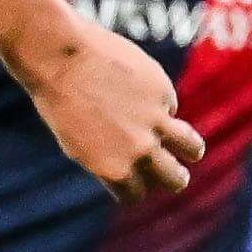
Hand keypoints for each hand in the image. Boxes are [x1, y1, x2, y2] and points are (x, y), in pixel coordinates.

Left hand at [19, 22, 204, 203]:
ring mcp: (155, 120)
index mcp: (113, 169)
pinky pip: (170, 104)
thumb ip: (108, 160)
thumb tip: (132, 166)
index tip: (138, 181)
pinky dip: (160, 103)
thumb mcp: (77, 144)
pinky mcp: (162, 91)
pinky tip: (139, 90)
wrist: (61, 58)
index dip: (138, 188)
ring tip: (190, 149)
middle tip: (177, 174)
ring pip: (191, 147)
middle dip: (177, 179)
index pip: (137, 194)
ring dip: (191, 150)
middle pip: (174, 180)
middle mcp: (139, 149)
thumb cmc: (59, 102)